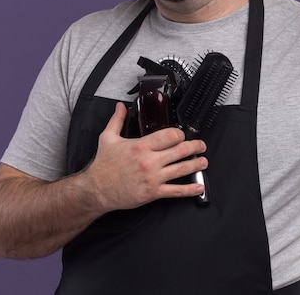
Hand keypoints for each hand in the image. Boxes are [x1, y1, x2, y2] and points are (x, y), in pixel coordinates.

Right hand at [85, 103, 207, 210]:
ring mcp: (153, 177)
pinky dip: (189, 190)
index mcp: (141, 146)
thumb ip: (117, 120)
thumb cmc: (103, 166)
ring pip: (181, 169)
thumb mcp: (107, 138)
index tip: (182, 135)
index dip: (179, 134)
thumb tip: (120, 107)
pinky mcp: (153, 192)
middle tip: (201, 146)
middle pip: (180, 151)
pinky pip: (175, 191)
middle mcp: (149, 161)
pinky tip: (198, 187)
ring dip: (196, 165)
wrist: (96, 190)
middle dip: (194, 147)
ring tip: (204, 161)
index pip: (169, 136)